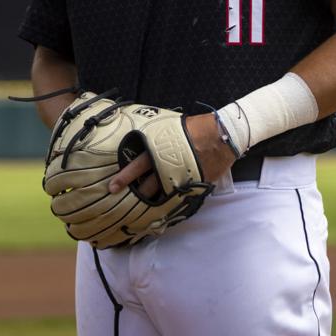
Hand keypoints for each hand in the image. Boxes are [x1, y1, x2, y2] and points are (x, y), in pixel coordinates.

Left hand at [107, 112, 236, 196]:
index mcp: (161, 148)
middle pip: (147, 183)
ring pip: (161, 192)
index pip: (138, 163)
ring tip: (139, 206)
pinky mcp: (193, 184)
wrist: (222, 136)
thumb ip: (159, 139)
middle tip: (121, 199)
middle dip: (134, 192)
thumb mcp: (172, 128)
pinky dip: (170, 201)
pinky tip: (162, 207)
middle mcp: (168, 164)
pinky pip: (178, 195)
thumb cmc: (197, 128)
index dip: (126, 175)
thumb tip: (147, 145)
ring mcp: (181, 176)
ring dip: (150, 199)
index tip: (113, 185)